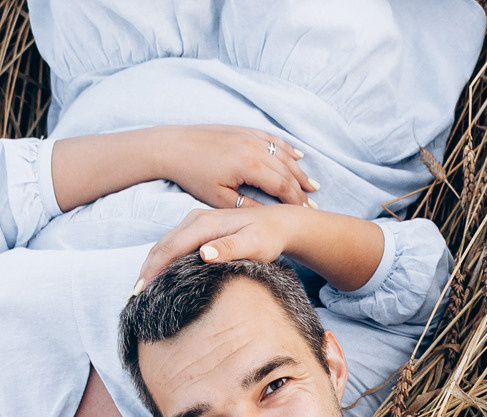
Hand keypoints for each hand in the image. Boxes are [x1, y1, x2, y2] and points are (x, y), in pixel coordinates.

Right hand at [137, 205, 304, 285]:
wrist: (279, 223)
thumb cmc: (268, 237)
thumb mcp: (253, 244)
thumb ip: (229, 248)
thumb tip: (204, 254)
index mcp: (204, 224)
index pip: (170, 248)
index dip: (154, 270)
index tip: (142, 291)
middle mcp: (195, 219)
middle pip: (162, 245)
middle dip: (147, 269)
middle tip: (135, 295)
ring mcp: (196, 221)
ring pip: (165, 244)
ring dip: (152, 264)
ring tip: (142, 288)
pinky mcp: (199, 227)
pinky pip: (174, 243)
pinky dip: (162, 258)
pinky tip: (160, 274)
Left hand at [154, 125, 318, 211]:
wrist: (173, 146)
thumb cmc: (194, 175)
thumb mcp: (219, 198)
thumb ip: (247, 206)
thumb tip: (268, 216)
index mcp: (249, 166)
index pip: (282, 185)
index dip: (295, 201)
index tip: (305, 213)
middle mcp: (254, 147)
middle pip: (286, 170)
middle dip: (301, 188)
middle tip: (313, 203)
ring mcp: (250, 136)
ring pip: (283, 154)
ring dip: (298, 170)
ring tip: (311, 185)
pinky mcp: (244, 130)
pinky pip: (272, 139)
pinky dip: (286, 149)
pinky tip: (297, 156)